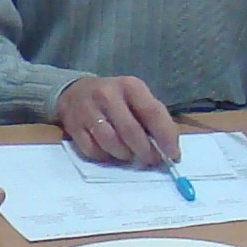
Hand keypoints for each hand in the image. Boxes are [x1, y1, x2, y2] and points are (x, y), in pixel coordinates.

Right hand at [55, 75, 180, 167]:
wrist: (74, 91)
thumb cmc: (114, 98)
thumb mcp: (135, 97)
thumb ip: (151, 118)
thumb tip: (167, 148)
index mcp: (130, 86)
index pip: (152, 112)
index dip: (165, 135)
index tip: (173, 154)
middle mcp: (107, 95)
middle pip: (130, 130)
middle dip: (145, 151)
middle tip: (152, 160)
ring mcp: (88, 110)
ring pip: (110, 142)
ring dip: (124, 155)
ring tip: (130, 155)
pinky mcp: (73, 126)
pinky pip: (92, 150)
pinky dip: (104, 156)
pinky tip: (109, 152)